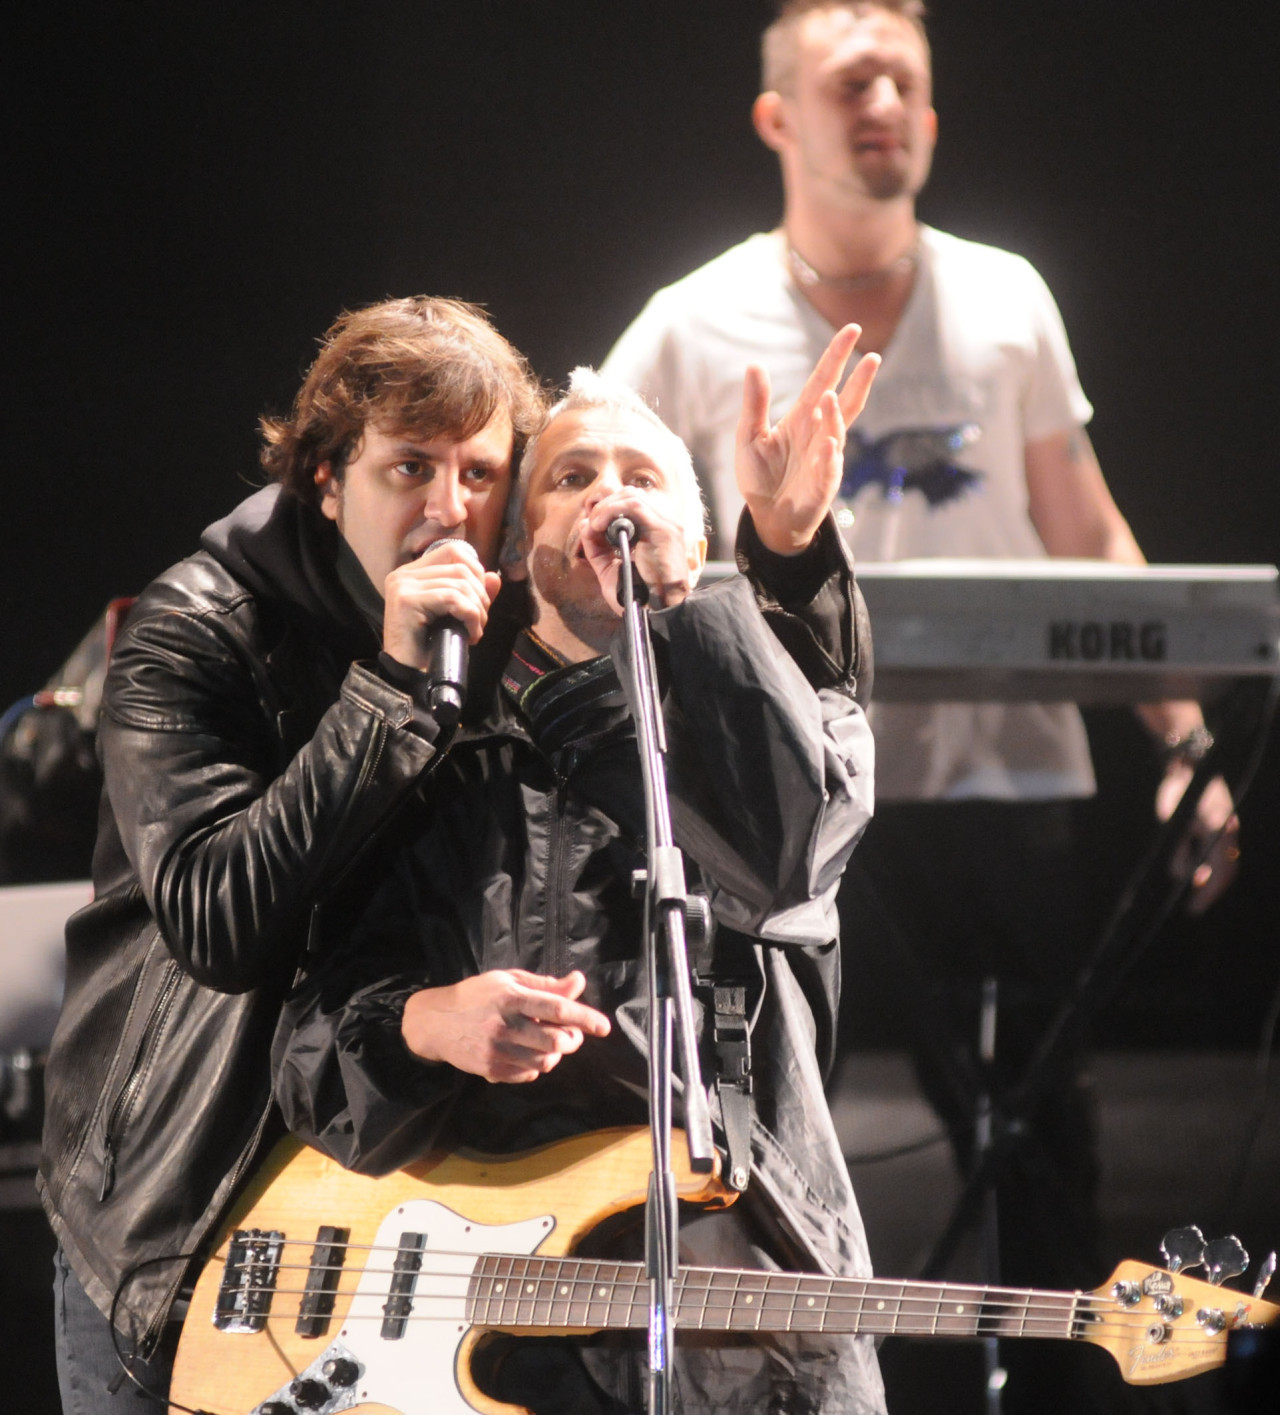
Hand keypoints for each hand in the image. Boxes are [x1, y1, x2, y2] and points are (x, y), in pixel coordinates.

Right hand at [382, 539, 501, 669]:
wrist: (408, 677)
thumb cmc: (431, 648)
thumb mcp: (457, 616)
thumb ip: (473, 594)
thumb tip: (494, 577)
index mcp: (413, 573)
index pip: (453, 551)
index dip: (476, 572)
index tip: (480, 601)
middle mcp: (404, 574)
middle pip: (460, 566)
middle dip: (480, 595)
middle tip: (479, 622)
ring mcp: (403, 585)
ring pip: (460, 583)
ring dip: (477, 610)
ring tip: (475, 632)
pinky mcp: (407, 600)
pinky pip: (453, 599)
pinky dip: (470, 617)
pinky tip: (471, 636)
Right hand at [401, 969, 610, 1082]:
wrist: (436, 1022)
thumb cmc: (477, 995)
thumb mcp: (509, 981)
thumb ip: (545, 985)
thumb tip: (578, 982)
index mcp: (512, 998)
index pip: (557, 1008)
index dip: (584, 1017)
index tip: (604, 1027)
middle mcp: (506, 1025)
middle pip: (556, 1040)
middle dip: (573, 1040)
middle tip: (572, 1035)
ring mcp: (497, 1050)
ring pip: (546, 1060)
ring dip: (556, 1053)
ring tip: (549, 1042)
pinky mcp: (491, 1070)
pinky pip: (529, 1074)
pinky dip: (538, 1065)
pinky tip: (529, 1053)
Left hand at [580, 490, 701, 611]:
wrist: (656, 612)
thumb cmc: (637, 596)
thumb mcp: (610, 569)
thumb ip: (597, 547)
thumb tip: (585, 524)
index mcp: (653, 532)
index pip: (630, 503)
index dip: (608, 507)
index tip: (591, 523)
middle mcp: (662, 524)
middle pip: (630, 494)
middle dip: (605, 504)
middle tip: (591, 522)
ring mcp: (666, 525)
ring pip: (632, 496)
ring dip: (606, 507)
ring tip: (594, 524)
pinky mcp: (664, 530)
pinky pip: (635, 506)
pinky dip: (612, 511)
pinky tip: (599, 525)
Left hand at [735, 323, 879, 554]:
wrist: (767, 518)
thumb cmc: (760, 476)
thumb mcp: (749, 436)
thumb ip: (755, 403)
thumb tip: (754, 365)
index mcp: (802, 417)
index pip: (823, 380)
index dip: (837, 356)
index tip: (851, 330)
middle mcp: (819, 433)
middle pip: (844, 401)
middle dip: (858, 380)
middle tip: (871, 356)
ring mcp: (825, 458)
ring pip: (836, 432)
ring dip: (835, 416)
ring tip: (830, 397)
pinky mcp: (823, 485)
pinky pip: (828, 469)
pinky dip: (828, 456)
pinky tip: (828, 443)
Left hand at [1155, 766, 1239, 914]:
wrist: (1188, 767)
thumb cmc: (1178, 793)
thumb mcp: (1172, 823)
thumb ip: (1179, 851)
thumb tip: (1183, 878)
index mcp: (1219, 830)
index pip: (1220, 871)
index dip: (1208, 893)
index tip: (1193, 908)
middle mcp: (1229, 831)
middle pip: (1226, 871)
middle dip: (1210, 891)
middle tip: (1194, 907)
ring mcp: (1229, 828)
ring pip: (1225, 863)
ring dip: (1210, 880)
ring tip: (1194, 895)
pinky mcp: (1224, 826)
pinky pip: (1221, 853)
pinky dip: (1210, 867)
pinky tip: (1198, 876)